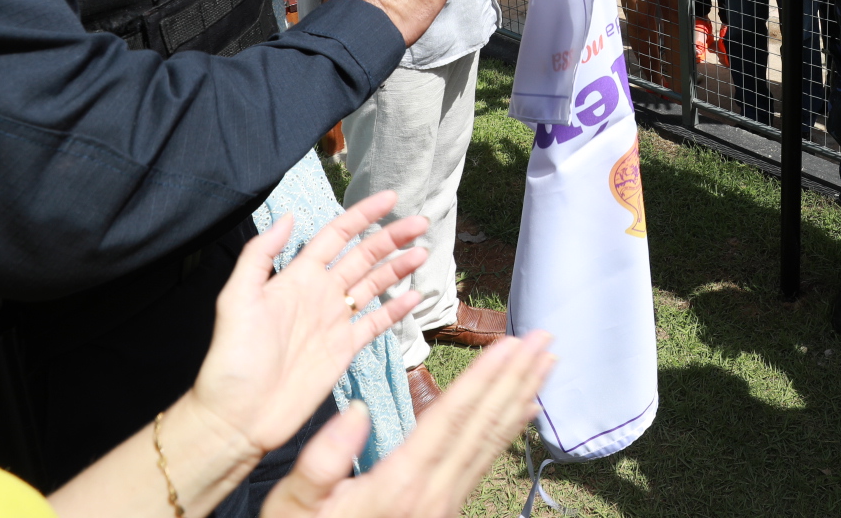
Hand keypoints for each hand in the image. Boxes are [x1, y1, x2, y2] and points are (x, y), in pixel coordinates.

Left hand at [188, 192, 428, 459]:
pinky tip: (415, 296)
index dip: (363, 215)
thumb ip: (260, 255)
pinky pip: (376, 323)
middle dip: (392, 237)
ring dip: (399, 267)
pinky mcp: (345, 350)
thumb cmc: (232, 359)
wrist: (239, 416)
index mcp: (297, 277)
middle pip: (364, 256)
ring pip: (375, 285)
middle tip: (420, 222)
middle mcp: (320, 294)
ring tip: (423, 251)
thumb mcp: (236, 299)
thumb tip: (289, 216)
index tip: (390, 199)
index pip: (337, 236)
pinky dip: (397, 309)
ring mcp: (335, 321)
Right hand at [259, 332, 555, 517]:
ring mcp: (445, 506)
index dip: (483, 379)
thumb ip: (322, 463)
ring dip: (521, 399)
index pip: (450, 419)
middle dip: (516, 378)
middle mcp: (433, 495)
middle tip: (544, 340)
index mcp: (399, 485)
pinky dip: (508, 430)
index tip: (510, 345)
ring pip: (491, 444)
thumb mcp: (294, 508)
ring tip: (546, 365)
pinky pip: (485, 462)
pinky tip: (523, 411)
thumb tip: (356, 412)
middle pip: (483, 426)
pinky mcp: (446, 511)